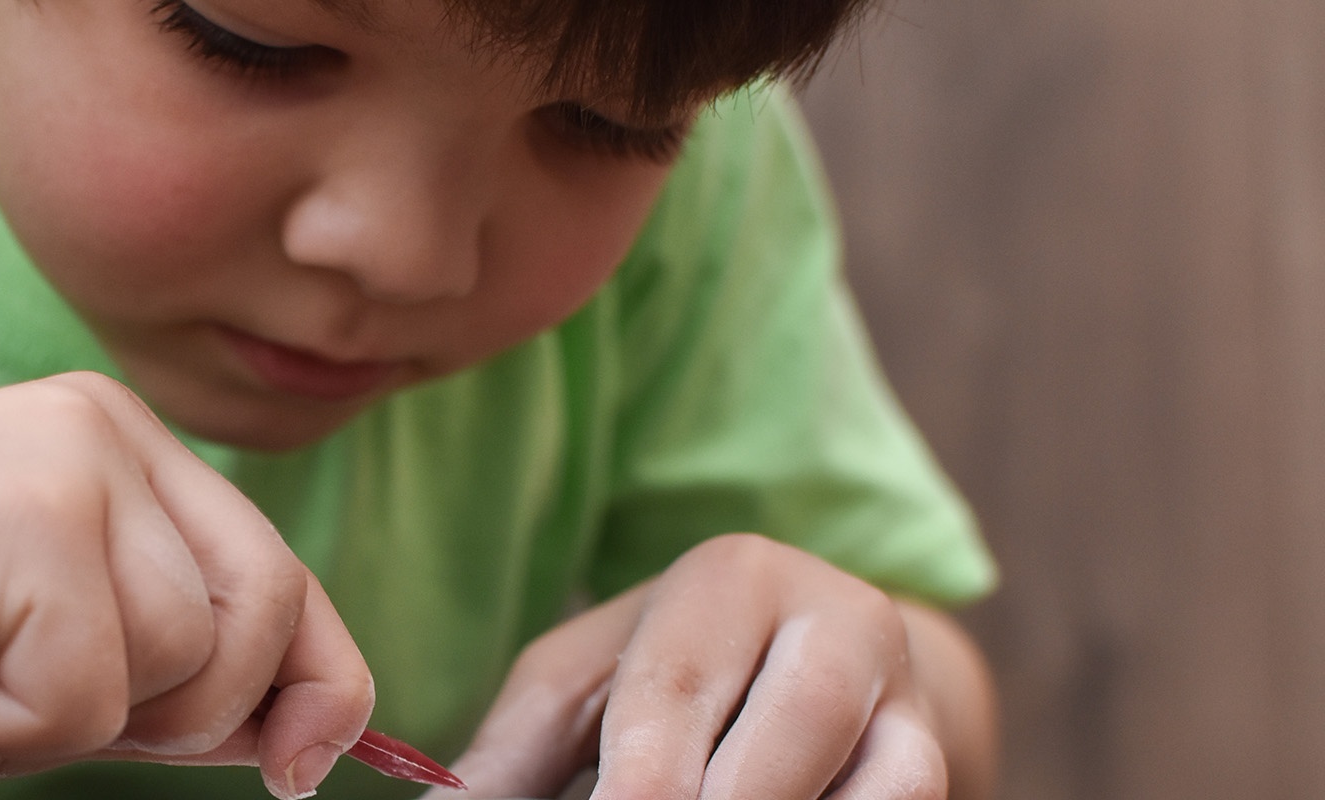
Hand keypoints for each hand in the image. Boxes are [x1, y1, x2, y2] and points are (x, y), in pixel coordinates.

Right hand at [0, 372, 370, 794]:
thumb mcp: (52, 669)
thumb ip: (171, 680)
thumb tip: (307, 736)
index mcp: (127, 450)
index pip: (288, 576)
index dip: (321, 682)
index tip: (302, 767)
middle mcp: (110, 429)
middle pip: (263, 614)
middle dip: (185, 715)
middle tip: (36, 702)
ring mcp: (68, 458)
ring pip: (181, 661)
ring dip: (70, 721)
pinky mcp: (20, 512)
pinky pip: (88, 692)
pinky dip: (10, 728)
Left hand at [428, 533, 991, 799]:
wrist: (807, 661)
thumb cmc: (660, 676)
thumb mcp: (578, 688)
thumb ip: (510, 755)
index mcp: (730, 578)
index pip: (680, 684)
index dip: (644, 776)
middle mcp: (837, 620)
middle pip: (804, 715)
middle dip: (730, 799)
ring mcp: (906, 696)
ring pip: (893, 775)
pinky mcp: (937, 758)